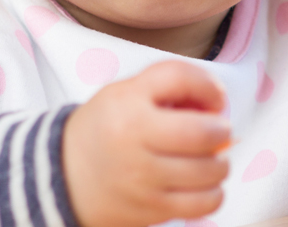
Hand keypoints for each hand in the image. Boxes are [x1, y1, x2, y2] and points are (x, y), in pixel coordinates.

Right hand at [63, 60, 231, 226]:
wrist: (65, 175)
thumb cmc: (107, 129)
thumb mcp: (126, 92)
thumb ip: (171, 85)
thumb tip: (218, 104)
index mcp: (127, 103)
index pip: (181, 78)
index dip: (211, 86)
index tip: (215, 98)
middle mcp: (133, 139)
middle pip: (203, 132)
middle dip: (221, 129)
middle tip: (217, 130)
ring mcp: (143, 178)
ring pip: (209, 170)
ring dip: (220, 161)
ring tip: (208, 157)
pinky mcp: (151, 209)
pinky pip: (203, 203)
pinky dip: (214, 192)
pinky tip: (203, 183)